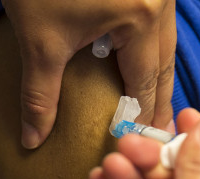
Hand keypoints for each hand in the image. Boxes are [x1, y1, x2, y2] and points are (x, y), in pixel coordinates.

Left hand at [1, 0, 176, 147]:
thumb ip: (40, 95)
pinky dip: (150, 48)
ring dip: (156, 75)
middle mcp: (161, 1)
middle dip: (159, 100)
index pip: (147, 82)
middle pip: (166, 64)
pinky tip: (140, 63)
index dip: (142, 116)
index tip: (141, 144)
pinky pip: (158, 23)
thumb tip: (33, 140)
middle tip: (155, 135)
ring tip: (149, 105)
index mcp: (143, 17)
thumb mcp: (39, 41)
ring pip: (166, 42)